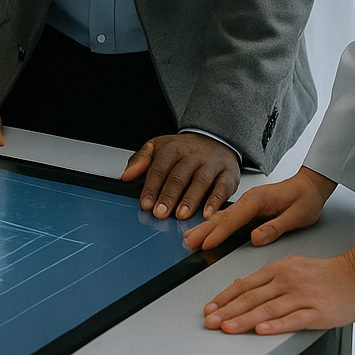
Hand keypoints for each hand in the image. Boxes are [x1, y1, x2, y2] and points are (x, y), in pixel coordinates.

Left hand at [121, 133, 239, 219]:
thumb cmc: (184, 150)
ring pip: (200, 182)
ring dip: (190, 200)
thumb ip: (141, 160)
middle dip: (169, 196)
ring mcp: (212, 164)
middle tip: (160, 213)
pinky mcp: (228, 174)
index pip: (160, 168)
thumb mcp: (159, 147)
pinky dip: (215, 202)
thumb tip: (126, 175)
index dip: (152, 187)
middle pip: (179, 176)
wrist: (215, 139)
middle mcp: (193, 155)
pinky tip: (207, 214)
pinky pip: (222, 188)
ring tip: (181, 215)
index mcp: (174, 147)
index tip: (146, 204)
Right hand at [182, 166, 335, 251]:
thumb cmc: (305, 198)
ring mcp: (247, 204)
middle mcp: (249, 200)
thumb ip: (275, 227)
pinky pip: (228, 218)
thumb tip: (256, 238)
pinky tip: (205, 231)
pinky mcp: (248, 209)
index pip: (234, 219)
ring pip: (222, 217)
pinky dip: (214, 225)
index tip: (206, 244)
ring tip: (189, 238)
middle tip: (188, 243)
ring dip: (204, 228)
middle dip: (203, 231)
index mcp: (258, 200)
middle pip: (222, 217)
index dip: (219, 233)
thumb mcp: (297, 216)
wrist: (310, 185)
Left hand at [202, 240, 354, 334]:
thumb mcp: (293, 266)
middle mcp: (287, 281)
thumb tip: (246, 285)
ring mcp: (302, 297)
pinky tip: (261, 330)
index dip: (224, 296)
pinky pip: (292, 319)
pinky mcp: (317, 312)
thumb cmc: (326, 273)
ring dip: (244, 319)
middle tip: (210, 321)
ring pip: (267, 309)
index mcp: (279, 269)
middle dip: (227, 310)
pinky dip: (275, 325)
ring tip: (227, 327)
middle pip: (251, 297)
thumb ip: (270, 277)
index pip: (245, 284)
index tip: (210, 307)